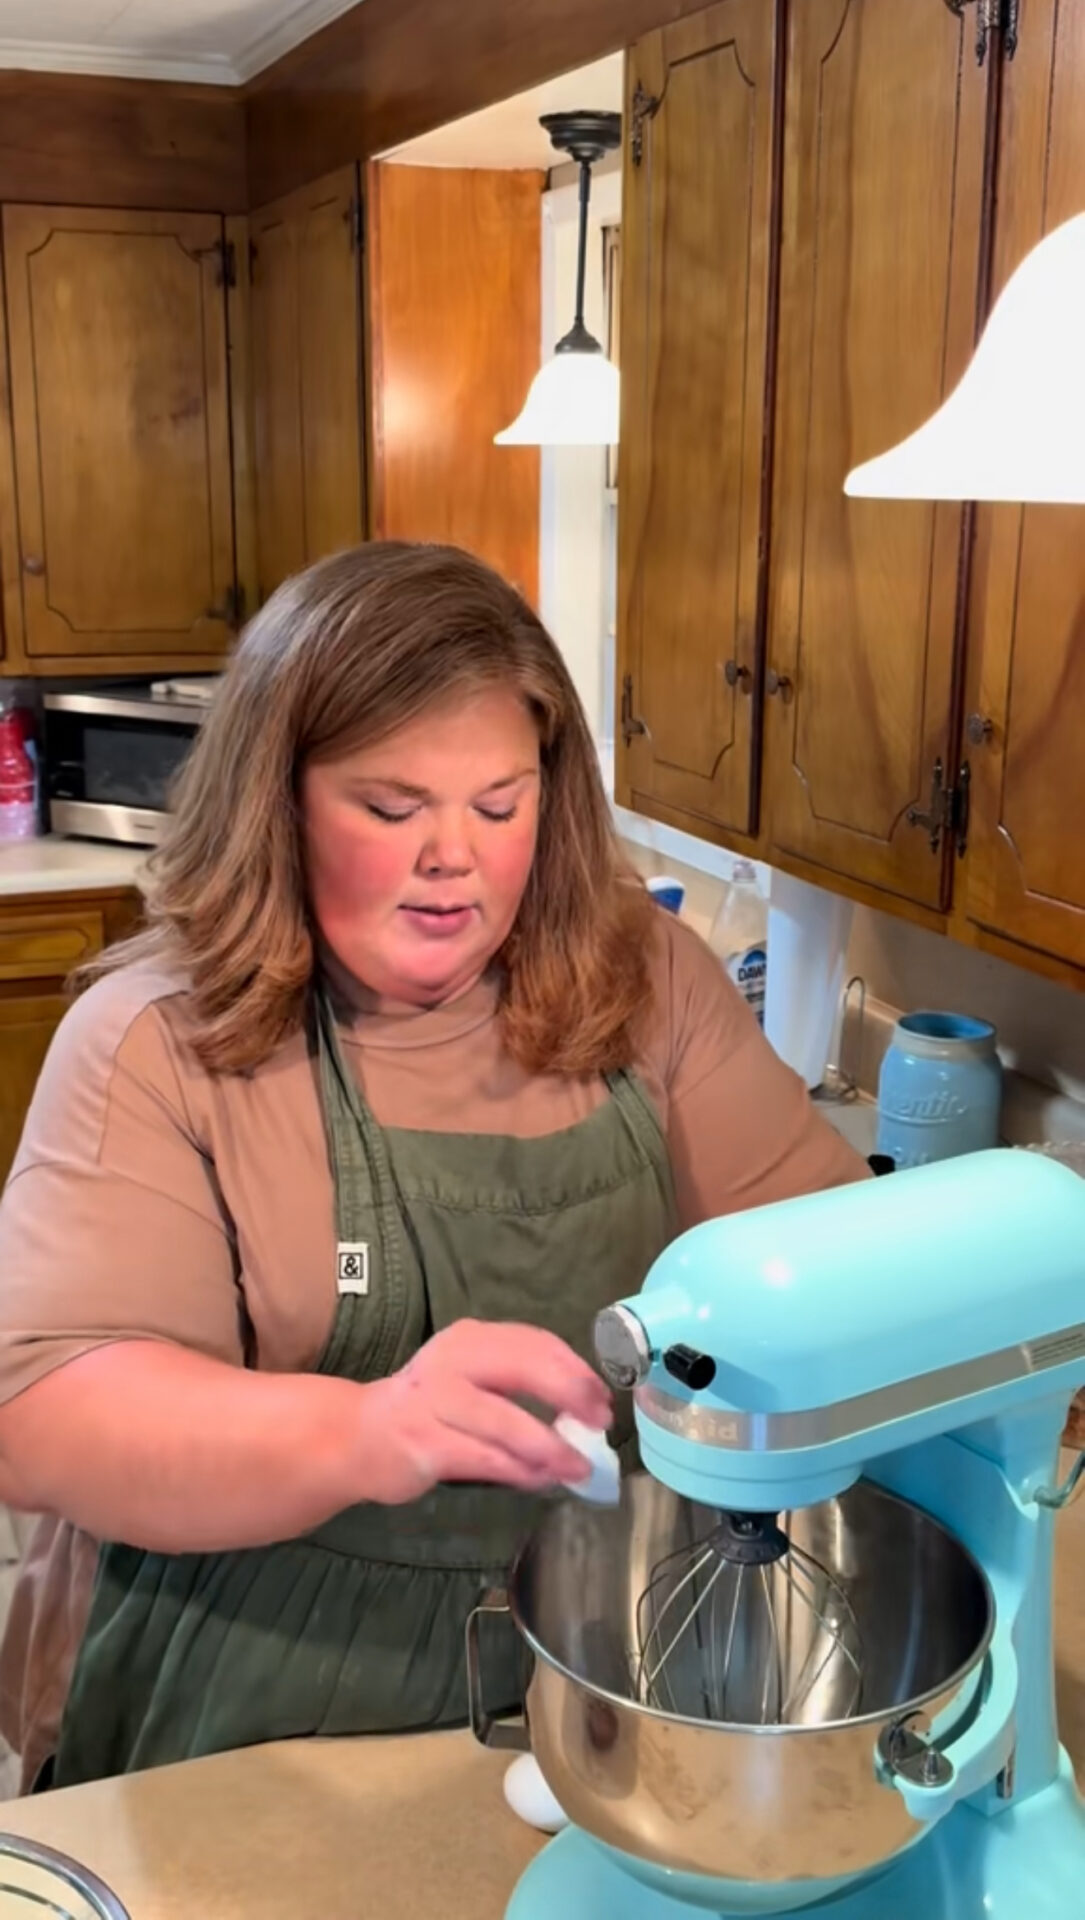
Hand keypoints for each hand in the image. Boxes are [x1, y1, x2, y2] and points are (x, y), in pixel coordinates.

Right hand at [356, 1319, 613, 1504]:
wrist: (356, 1436)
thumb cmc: (427, 1408)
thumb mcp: (470, 1378)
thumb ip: (517, 1383)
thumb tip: (581, 1408)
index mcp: (470, 1339)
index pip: (533, 1342)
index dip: (574, 1369)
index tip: (601, 1397)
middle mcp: (452, 1362)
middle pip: (524, 1369)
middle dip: (570, 1396)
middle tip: (599, 1424)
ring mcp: (435, 1402)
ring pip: (506, 1422)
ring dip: (550, 1447)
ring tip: (577, 1467)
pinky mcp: (425, 1444)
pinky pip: (485, 1458)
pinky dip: (519, 1471)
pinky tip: (541, 1480)